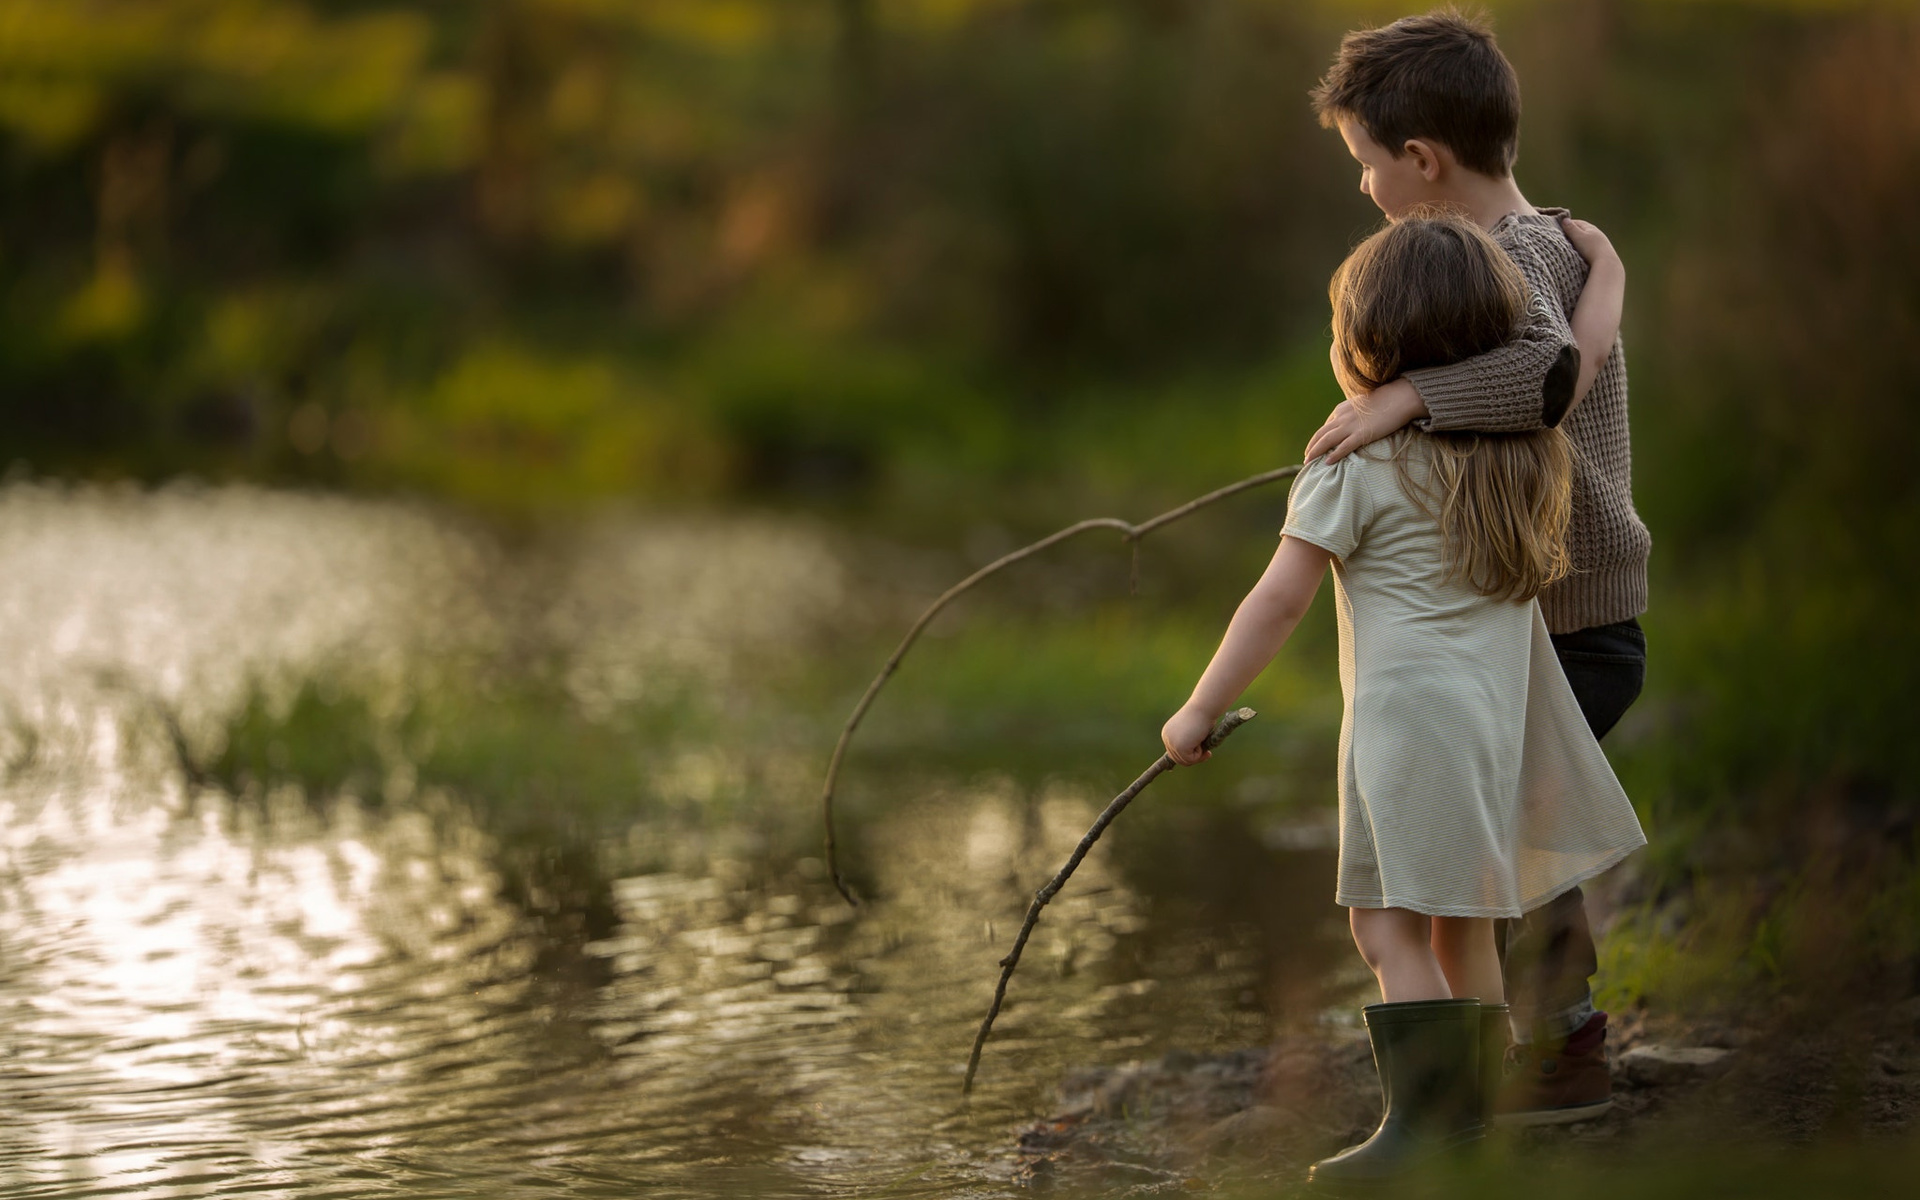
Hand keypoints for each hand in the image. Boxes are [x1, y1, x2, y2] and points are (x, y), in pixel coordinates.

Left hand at [1161, 703, 1217, 765]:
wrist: (1204, 707)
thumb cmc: (1202, 716)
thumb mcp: (1192, 730)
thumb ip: (1189, 741)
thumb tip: (1190, 758)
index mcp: (1168, 732)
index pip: (1175, 752)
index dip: (1189, 755)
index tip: (1203, 751)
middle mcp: (1166, 737)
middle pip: (1178, 759)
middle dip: (1194, 758)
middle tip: (1207, 753)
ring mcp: (1171, 743)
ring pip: (1184, 761)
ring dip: (1197, 757)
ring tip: (1205, 746)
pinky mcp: (1179, 747)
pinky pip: (1190, 759)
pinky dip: (1199, 755)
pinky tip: (1201, 742)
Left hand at [1303, 377, 1426, 463]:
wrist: (1399, 398)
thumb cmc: (1386, 401)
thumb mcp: (1363, 405)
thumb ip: (1354, 414)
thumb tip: (1353, 424)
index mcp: (1342, 409)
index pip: (1326, 426)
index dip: (1318, 438)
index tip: (1314, 447)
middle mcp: (1342, 417)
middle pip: (1321, 434)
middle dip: (1312, 446)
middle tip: (1306, 458)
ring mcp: (1351, 425)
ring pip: (1327, 440)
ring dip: (1315, 452)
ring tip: (1308, 462)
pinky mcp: (1361, 434)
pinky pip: (1343, 447)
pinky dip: (1334, 455)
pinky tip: (1327, 462)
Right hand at [1558, 217, 1618, 267]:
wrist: (1605, 263)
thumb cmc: (1591, 248)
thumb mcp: (1578, 237)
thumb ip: (1571, 228)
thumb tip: (1565, 219)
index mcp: (1591, 228)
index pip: (1577, 222)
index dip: (1568, 224)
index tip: (1559, 227)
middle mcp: (1596, 233)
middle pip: (1582, 231)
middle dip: (1572, 233)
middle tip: (1562, 237)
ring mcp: (1599, 243)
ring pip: (1586, 240)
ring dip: (1578, 241)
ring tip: (1569, 246)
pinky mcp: (1599, 252)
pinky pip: (1588, 247)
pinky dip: (1583, 248)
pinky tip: (1579, 253)